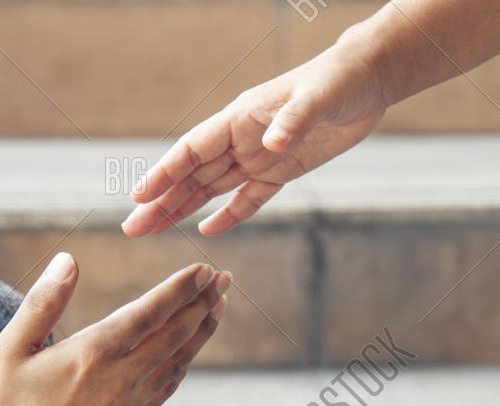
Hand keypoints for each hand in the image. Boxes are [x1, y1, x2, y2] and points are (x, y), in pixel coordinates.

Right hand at [0, 253, 227, 405]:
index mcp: (92, 354)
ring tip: (219, 306)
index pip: (150, 312)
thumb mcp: (10, 351)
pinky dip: (183, 363)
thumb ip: (43, 302)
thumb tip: (68, 259)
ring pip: (178, 361)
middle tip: (224, 278)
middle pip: (175, 334)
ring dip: (201, 331)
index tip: (204, 268)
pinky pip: (167, 387)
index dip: (181, 288)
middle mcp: (121, 379)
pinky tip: (189, 349)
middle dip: (202, 303)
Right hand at [122, 39, 388, 236]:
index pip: (192, 150)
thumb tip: (273, 144)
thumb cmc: (340, 80)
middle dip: (161, 201)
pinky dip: (229, 215)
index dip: (165, 173)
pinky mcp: (282, 170)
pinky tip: (207, 229)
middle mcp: (242, 139)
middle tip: (132, 228)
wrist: (367, 81)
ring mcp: (259, 156)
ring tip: (153, 230)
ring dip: (182, 209)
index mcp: (241, 118)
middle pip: (192, 175)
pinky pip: (248, 198)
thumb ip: (294, 121)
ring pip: (211, 188)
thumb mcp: (319, 99)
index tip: (139, 196)